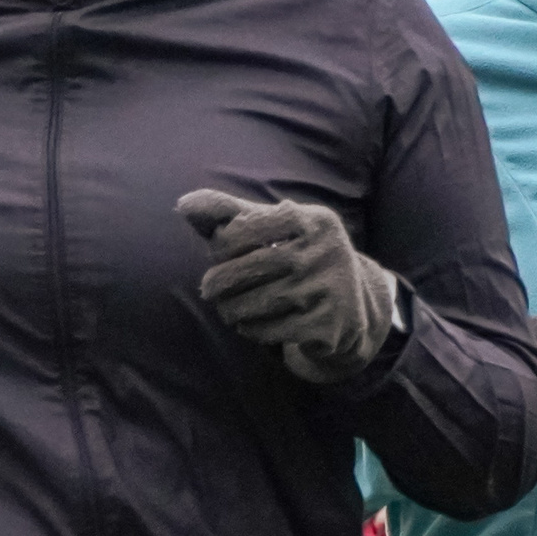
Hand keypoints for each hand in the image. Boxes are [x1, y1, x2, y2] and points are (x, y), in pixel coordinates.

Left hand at [177, 190, 398, 384]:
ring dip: (230, 309)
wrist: (353, 306)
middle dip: (217, 283)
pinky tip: (252, 323)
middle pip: (242, 269)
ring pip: (251, 304)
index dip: (220, 245)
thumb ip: (229, 212)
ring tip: (229, 308)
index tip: (221, 252)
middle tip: (211, 289)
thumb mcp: (274, 228)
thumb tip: (183, 205)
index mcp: (311, 219)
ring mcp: (327, 290)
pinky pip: (267, 330)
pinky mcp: (326, 325)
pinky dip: (250, 329)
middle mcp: (324, 251)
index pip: (240, 229)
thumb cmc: (298, 257)